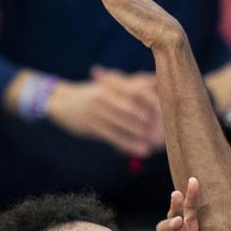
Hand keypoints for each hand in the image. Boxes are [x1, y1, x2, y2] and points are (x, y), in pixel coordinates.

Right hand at [45, 72, 161, 156]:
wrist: (61, 102)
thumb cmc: (92, 94)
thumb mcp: (110, 84)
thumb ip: (133, 82)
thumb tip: (157, 80)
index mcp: (112, 84)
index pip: (138, 91)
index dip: (155, 102)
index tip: (169, 113)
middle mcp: (106, 95)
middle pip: (135, 108)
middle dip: (152, 121)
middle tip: (167, 132)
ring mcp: (98, 110)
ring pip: (126, 123)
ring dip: (144, 135)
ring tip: (158, 144)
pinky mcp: (93, 126)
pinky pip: (115, 137)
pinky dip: (131, 145)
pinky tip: (143, 151)